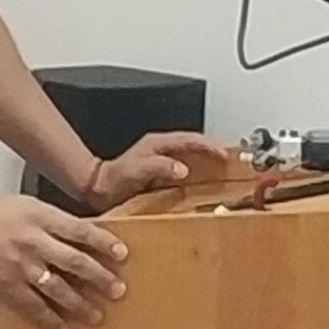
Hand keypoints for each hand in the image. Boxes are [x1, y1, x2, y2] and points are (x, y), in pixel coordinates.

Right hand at [0, 195, 126, 328]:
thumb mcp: (23, 204)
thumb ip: (51, 219)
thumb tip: (80, 235)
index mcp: (39, 216)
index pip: (80, 230)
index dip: (104, 243)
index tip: (122, 254)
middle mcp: (32, 241)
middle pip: (75, 262)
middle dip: (100, 278)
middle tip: (117, 290)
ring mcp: (19, 265)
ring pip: (58, 289)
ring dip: (80, 304)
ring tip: (97, 315)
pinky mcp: (6, 285)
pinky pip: (32, 306)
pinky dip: (49, 319)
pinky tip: (63, 327)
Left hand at [83, 132, 230, 210]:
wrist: (97, 189)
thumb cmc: (113, 179)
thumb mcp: (137, 170)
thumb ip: (159, 167)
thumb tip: (182, 168)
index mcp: (158, 144)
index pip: (191, 139)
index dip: (210, 146)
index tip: (224, 154)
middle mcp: (161, 149)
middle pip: (195, 145)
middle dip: (214, 151)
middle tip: (231, 162)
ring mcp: (161, 160)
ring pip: (191, 156)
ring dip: (207, 163)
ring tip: (223, 173)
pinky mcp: (160, 172)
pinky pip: (184, 169)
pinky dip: (197, 174)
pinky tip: (202, 185)